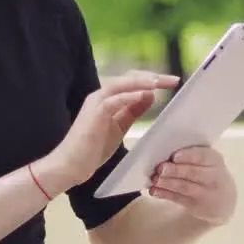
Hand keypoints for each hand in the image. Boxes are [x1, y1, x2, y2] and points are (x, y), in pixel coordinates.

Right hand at [41, 70, 178, 190]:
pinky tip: (145, 94)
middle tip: (173, 80)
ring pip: (122, 84)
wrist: (70, 165)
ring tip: (162, 82)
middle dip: (152, 77)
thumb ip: (133, 111)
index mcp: (107, 98)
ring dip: (143, 82)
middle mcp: (101, 95)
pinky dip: (130, 95)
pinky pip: (114, 99)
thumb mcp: (119, 127)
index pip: (131, 83)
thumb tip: (150, 95)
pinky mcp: (94, 112)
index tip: (171, 82)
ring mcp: (96, 102)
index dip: (151, 80)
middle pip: (129, 79)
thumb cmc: (92, 149)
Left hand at [148, 146, 236, 225]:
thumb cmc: (209, 173)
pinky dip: (164, 194)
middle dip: (175, 170)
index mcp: (214, 159)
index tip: (174, 156)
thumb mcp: (207, 162)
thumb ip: (190, 157)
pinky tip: (154, 191)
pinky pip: (178, 199)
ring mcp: (206, 193)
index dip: (188, 156)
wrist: (224, 200)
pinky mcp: (196, 206)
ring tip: (154, 179)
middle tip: (160, 168)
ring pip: (184, 187)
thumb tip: (164, 155)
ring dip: (167, 183)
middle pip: (193, 173)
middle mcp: (213, 177)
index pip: (203, 156)